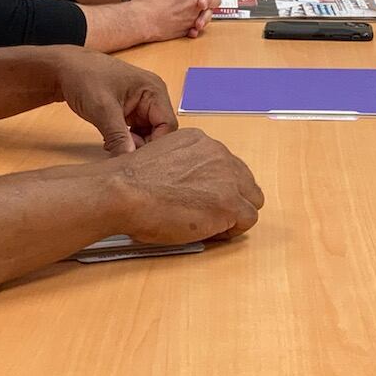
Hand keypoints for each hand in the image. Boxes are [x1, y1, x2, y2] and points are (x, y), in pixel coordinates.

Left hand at [52, 47, 176, 154]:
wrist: (64, 69)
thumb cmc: (85, 78)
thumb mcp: (102, 109)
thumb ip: (118, 136)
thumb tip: (129, 160)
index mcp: (154, 90)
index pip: (168, 125)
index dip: (155, 144)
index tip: (136, 159)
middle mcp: (153, 97)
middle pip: (160, 132)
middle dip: (142, 146)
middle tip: (121, 154)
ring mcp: (142, 105)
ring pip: (147, 135)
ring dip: (132, 145)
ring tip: (113, 146)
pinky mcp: (131, 111)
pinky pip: (136, 132)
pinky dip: (125, 141)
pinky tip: (111, 143)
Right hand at [113, 129, 263, 243]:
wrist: (124, 192)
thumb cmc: (131, 183)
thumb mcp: (163, 159)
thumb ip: (185, 166)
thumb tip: (190, 187)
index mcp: (201, 142)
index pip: (227, 165)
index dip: (220, 186)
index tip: (206, 200)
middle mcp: (219, 154)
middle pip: (245, 180)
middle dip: (233, 198)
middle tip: (212, 216)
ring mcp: (227, 177)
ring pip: (251, 199)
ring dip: (235, 214)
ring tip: (210, 226)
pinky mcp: (229, 202)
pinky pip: (247, 218)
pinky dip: (232, 230)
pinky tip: (211, 233)